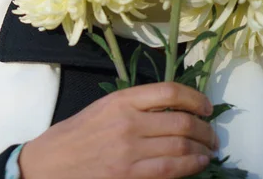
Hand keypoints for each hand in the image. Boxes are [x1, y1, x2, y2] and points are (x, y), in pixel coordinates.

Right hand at [19, 82, 217, 178]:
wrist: (50, 164)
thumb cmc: (77, 134)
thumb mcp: (105, 107)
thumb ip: (136, 106)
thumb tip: (174, 110)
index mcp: (122, 99)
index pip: (170, 92)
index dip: (196, 98)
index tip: (206, 106)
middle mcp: (129, 122)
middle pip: (182, 121)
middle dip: (205, 129)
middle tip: (212, 134)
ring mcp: (130, 151)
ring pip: (181, 146)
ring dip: (203, 149)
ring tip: (209, 150)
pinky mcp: (129, 176)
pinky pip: (171, 169)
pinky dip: (191, 166)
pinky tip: (198, 164)